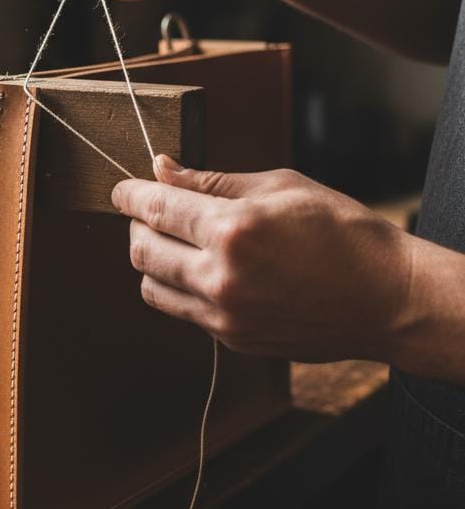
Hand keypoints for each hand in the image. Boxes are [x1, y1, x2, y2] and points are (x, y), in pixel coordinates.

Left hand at [111, 156, 416, 363]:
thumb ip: (210, 182)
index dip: (129, 194)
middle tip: (153, 211)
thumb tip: (162, 169)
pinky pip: (183, 310)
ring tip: (177, 242)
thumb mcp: (278, 187)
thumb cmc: (340, 230)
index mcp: (232, 230)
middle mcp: (220, 277)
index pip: (154, 208)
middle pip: (141, 250)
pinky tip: (206, 270)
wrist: (386, 297)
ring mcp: (223, 314)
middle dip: (137, 225)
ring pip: (151, 286)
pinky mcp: (231, 339)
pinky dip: (181, 286)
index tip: (121, 189)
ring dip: (152, 259)